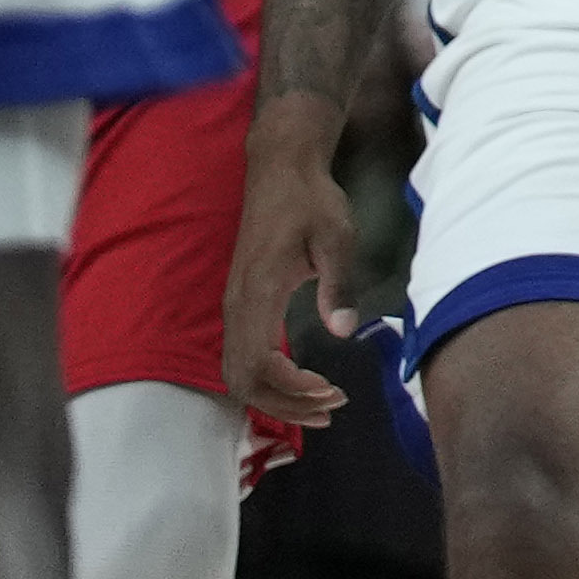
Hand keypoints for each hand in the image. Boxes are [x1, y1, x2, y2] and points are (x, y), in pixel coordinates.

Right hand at [224, 158, 357, 430]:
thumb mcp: (337, 237)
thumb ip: (339, 285)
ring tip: (321, 403)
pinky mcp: (240, 303)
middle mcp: (237, 306)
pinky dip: (266, 380)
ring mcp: (234, 306)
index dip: (291, 388)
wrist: (280, 170)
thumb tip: (344, 332)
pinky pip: (241, 357)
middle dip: (284, 404)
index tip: (331, 390)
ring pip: (238, 373)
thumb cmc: (312, 201)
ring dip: (275, 396)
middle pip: (243, 380)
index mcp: (258, 293)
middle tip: (332, 408)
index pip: (259, 363)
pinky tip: (299, 383)